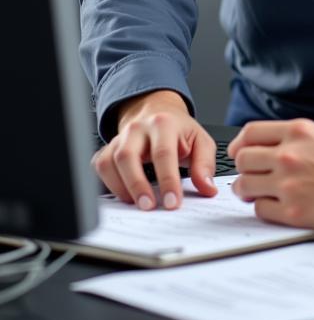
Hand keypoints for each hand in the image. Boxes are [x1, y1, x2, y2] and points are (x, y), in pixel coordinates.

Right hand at [91, 90, 217, 209]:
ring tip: (137, 204)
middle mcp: (137, 129)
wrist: (158, 112)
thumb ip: (204, 165)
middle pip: (128, 156)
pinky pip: (99, 167)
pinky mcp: (107, 148)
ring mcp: (119, 138)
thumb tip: (207, 188)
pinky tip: (124, 195)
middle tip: (149, 207)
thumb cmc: (179, 130)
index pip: (163, 153)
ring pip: (109, 162)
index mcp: (164, 123)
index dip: (168, 180)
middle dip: (137, 185)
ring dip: (121, 187)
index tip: (172, 202)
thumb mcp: (200, 141)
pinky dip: (108, 184)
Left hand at [228, 119, 313, 233]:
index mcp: (299, 132)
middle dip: (244, 168)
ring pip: (244, 185)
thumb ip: (297, 139)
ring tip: (259, 192)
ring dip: (248, 190)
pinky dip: (263, 208)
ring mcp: (288, 184)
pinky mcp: (291, 211)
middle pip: (243, 159)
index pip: (251, 132)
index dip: (240, 143)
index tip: (239, 151)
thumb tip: (271, 146)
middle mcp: (290, 155)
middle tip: (252, 174)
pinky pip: (259, 209)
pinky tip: (276, 205)